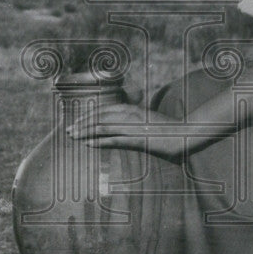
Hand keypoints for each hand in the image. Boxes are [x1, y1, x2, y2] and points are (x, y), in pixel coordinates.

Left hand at [66, 103, 219, 160]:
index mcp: (132, 110)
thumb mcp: (148, 123)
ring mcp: (133, 127)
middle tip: (68, 129)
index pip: (105, 109)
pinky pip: (114, 139)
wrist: (184, 135)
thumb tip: (121, 128)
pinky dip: (100, 141)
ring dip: (86, 131)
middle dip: (82, 122)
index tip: (77, 121)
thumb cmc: (167, 130)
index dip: (89, 114)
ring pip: (103, 126)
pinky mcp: (137, 139)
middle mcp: (130, 115)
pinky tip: (88, 143)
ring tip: (72, 135)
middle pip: (100, 116)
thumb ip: (134, 122)